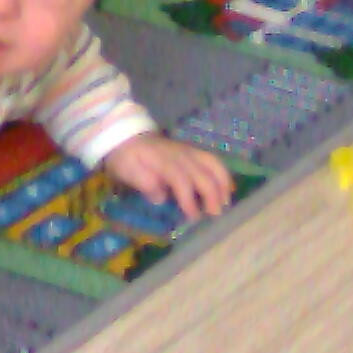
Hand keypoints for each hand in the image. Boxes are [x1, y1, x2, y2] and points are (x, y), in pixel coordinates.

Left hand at [105, 132, 233, 220]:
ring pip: (213, 164)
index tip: (193, 216)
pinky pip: (213, 160)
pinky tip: (226, 189)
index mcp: (163, 161)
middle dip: (211, 195)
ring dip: (222, 184)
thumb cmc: (126, 158)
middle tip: (214, 215)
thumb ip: (144, 183)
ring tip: (225, 203)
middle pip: (202, 174)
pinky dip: (223, 174)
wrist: (126, 136)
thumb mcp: (127, 171)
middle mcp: (180, 155)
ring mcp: (189, 151)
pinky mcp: (193, 152)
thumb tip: (161, 197)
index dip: (189, 199)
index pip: (181, 180)